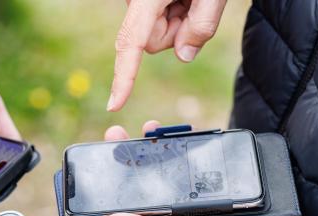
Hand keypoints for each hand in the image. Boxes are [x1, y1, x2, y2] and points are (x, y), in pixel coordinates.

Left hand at [101, 122, 283, 215]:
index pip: (126, 212)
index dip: (111, 186)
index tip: (101, 158)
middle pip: (145, 189)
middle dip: (130, 161)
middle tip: (118, 133)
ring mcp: (194, 211)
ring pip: (168, 178)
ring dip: (155, 153)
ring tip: (149, 129)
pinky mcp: (214, 199)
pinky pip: (193, 174)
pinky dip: (185, 155)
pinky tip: (181, 139)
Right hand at [108, 0, 227, 110]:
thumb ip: (202, 26)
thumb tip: (184, 55)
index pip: (132, 44)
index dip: (124, 76)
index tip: (115, 103)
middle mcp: (136, 0)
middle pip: (151, 43)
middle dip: (176, 32)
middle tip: (195, 5)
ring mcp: (138, 2)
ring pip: (157, 35)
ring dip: (179, 22)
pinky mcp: (145, 3)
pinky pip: (159, 22)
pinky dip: (176, 14)